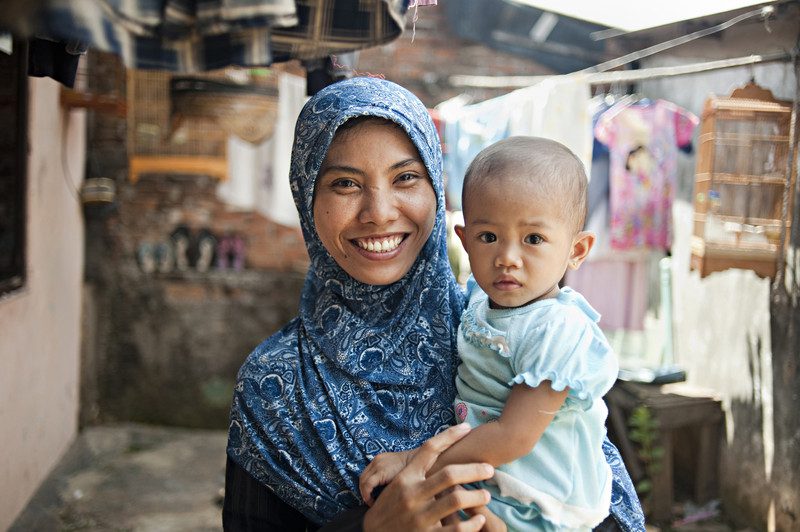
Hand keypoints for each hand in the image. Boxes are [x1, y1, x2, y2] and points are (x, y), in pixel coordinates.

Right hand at [362, 423, 494, 531]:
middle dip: (474, 470)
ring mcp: (419, 516)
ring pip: (456, 499)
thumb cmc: (388, 509)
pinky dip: (472, 524)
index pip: (429, 450)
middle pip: (449, 474)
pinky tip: (478, 519)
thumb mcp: (396, 487)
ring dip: (476, 496)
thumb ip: (416, 474)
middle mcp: (412, 494)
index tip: (467, 428)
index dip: (449, 436)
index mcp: (405, 478)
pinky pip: (456, 529)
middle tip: (490, 469)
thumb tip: (439, 458)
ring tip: (486, 495)